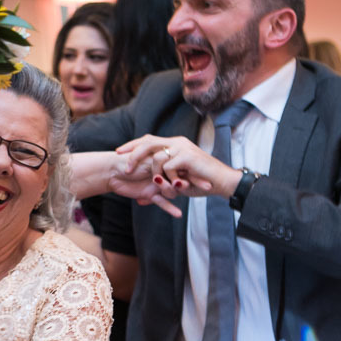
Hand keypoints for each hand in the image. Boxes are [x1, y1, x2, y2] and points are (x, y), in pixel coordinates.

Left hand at [105, 149, 182, 216]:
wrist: (109, 172)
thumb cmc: (124, 161)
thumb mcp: (146, 159)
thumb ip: (162, 162)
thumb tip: (179, 165)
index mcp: (162, 160)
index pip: (178, 167)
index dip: (182, 170)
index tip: (185, 173)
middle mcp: (161, 173)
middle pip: (176, 180)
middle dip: (178, 182)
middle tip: (180, 182)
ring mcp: (157, 185)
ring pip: (169, 191)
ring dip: (169, 190)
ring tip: (174, 186)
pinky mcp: (150, 195)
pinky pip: (163, 203)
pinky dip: (170, 208)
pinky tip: (178, 214)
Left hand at [115, 135, 241, 214]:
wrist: (222, 182)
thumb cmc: (200, 184)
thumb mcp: (175, 186)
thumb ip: (159, 189)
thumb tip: (141, 200)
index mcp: (173, 145)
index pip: (148, 140)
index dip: (132, 146)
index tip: (118, 152)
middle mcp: (176, 142)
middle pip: (147, 142)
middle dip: (133, 155)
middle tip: (125, 168)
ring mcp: (182, 147)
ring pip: (157, 158)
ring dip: (158, 175)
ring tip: (168, 185)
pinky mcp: (187, 156)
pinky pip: (169, 167)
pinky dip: (170, 178)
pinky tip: (179, 184)